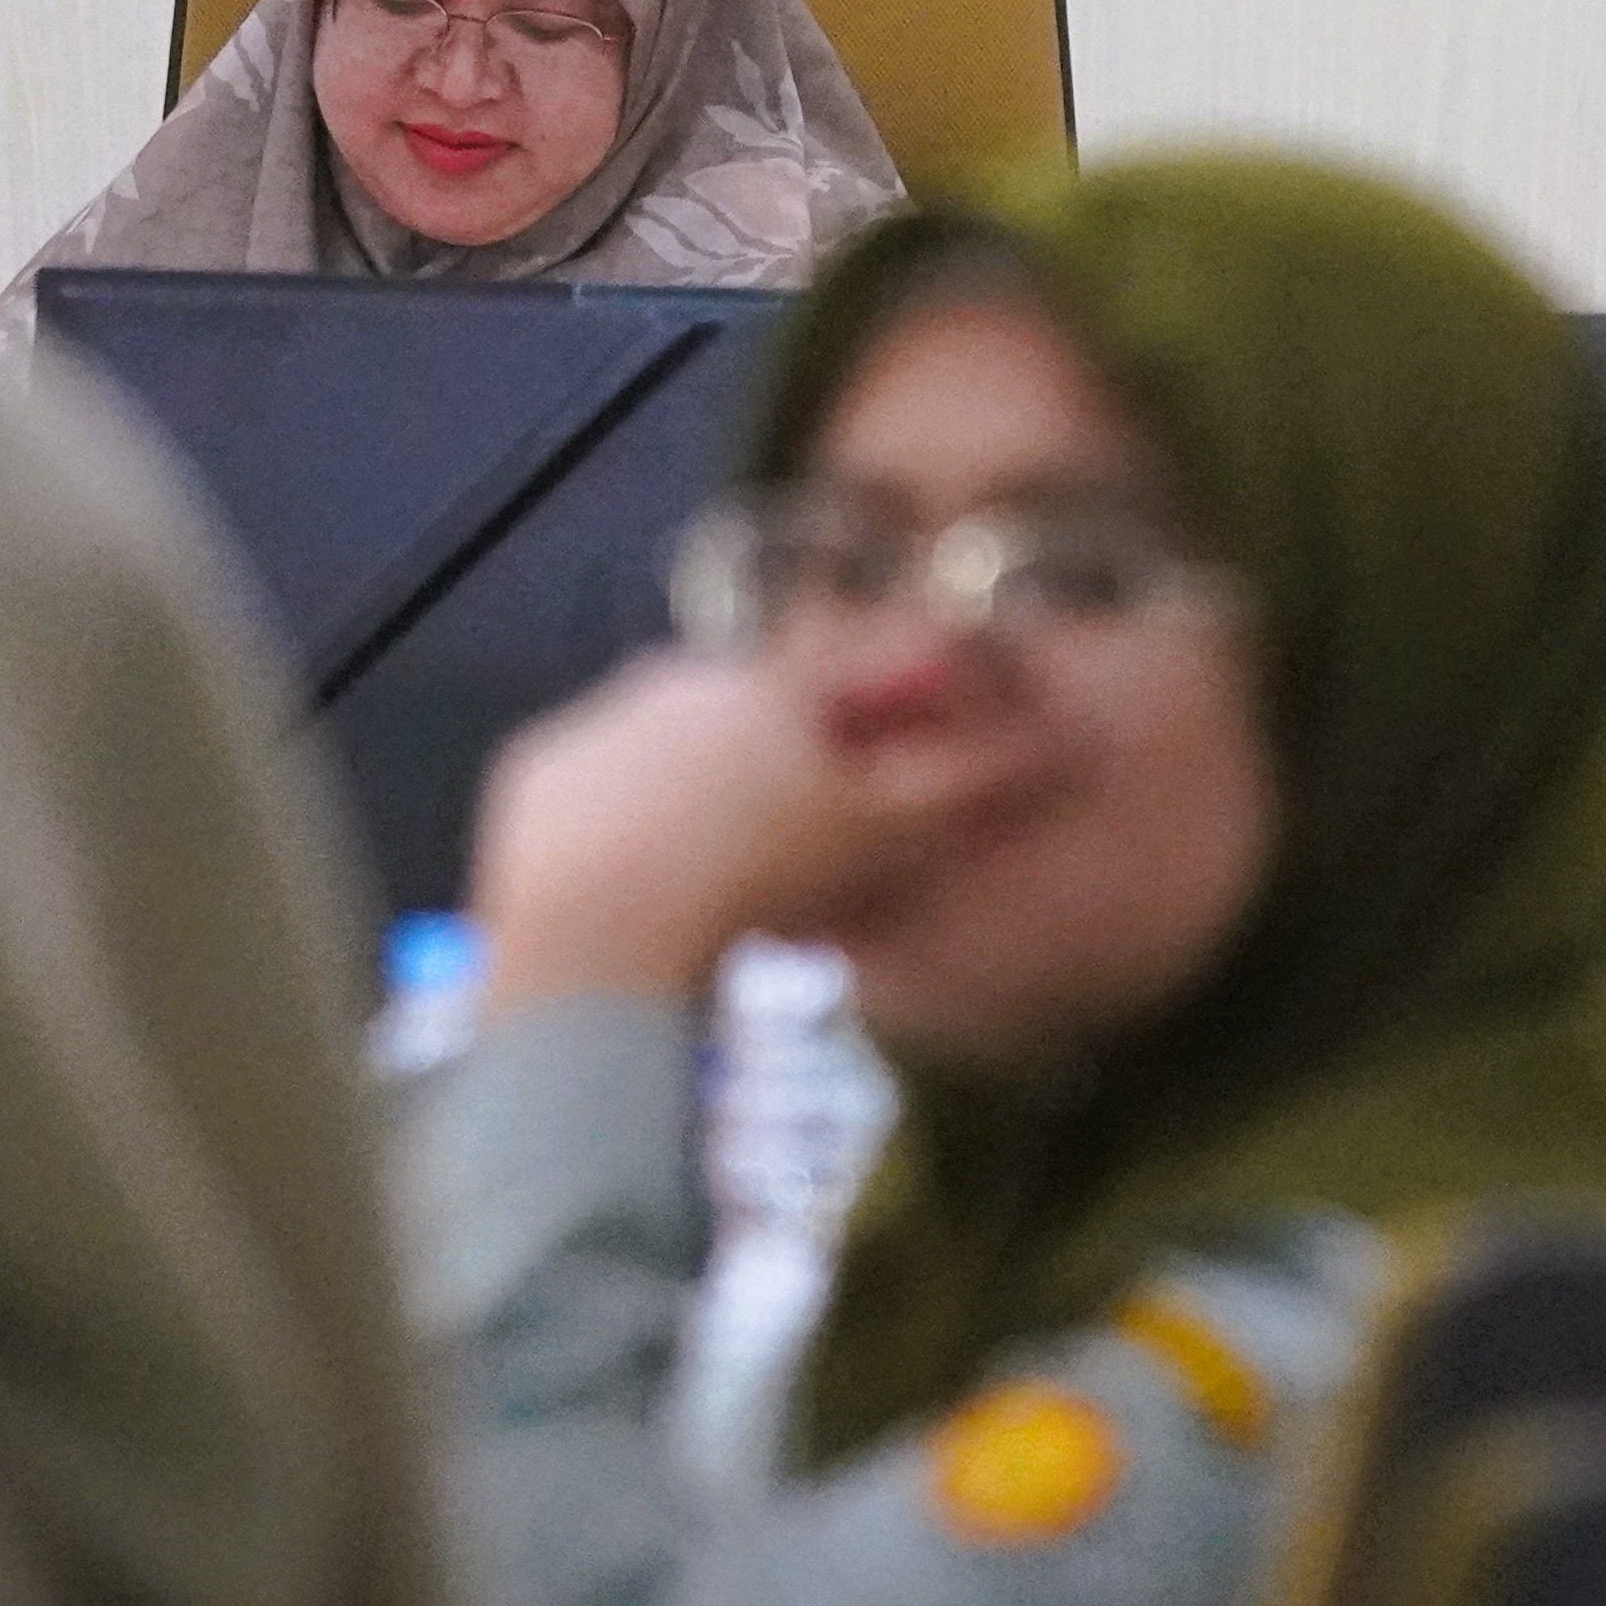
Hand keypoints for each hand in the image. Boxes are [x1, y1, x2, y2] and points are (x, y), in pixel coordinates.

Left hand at [465, 646, 1035, 1007]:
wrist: (597, 934)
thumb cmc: (758, 875)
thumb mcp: (885, 833)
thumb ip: (972, 782)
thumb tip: (1069, 740)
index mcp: (774, 676)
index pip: (856, 670)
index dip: (894, 714)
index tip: (900, 772)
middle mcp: (683, 673)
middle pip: (761, 703)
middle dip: (791, 754)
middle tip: (807, 840)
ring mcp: (600, 720)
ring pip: (673, 741)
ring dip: (702, 787)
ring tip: (723, 875)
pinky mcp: (536, 775)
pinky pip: (595, 788)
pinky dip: (620, 820)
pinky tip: (643, 884)